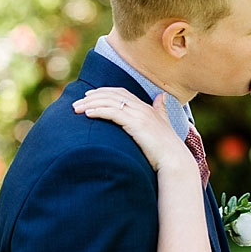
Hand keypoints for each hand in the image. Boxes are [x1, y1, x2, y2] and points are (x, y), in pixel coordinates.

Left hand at [73, 89, 192, 173]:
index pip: (121, 93)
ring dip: (91, 104)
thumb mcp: (163, 124)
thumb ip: (161, 110)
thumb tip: (162, 96)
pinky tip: (87, 114)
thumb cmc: (167, 148)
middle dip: (93, 97)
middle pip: (113, 95)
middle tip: (77, 102)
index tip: (90, 95)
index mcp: (147, 108)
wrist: (174, 159)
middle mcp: (142, 108)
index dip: (104, 92)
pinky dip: (99, 111)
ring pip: (110, 103)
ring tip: (76, 109)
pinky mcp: (136, 124)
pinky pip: (113, 113)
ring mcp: (139, 115)